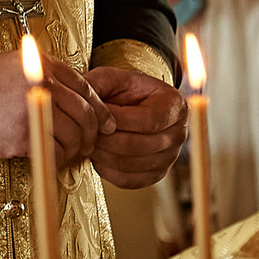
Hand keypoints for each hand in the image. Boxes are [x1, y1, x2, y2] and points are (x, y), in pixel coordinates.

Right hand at [0, 49, 106, 164]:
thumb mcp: (13, 66)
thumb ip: (43, 75)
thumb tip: (73, 97)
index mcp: (42, 65)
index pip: (86, 88)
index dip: (100, 109)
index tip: (105, 122)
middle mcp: (42, 84)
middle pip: (86, 113)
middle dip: (93, 133)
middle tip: (90, 144)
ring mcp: (34, 110)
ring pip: (75, 135)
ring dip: (76, 149)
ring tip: (69, 154)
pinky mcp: (24, 136)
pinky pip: (55, 151)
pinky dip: (58, 159)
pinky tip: (52, 158)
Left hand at [86, 66, 188, 188]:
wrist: (134, 106)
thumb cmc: (124, 91)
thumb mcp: (112, 78)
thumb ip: (97, 83)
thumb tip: (79, 95)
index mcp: (174, 106)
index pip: (149, 120)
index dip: (118, 120)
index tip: (95, 114)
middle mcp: (178, 134)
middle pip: (140, 145)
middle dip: (106, 139)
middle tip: (83, 132)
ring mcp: (170, 157)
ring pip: (132, 164)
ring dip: (103, 155)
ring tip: (87, 142)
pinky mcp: (156, 174)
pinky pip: (130, 180)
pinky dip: (107, 171)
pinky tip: (96, 156)